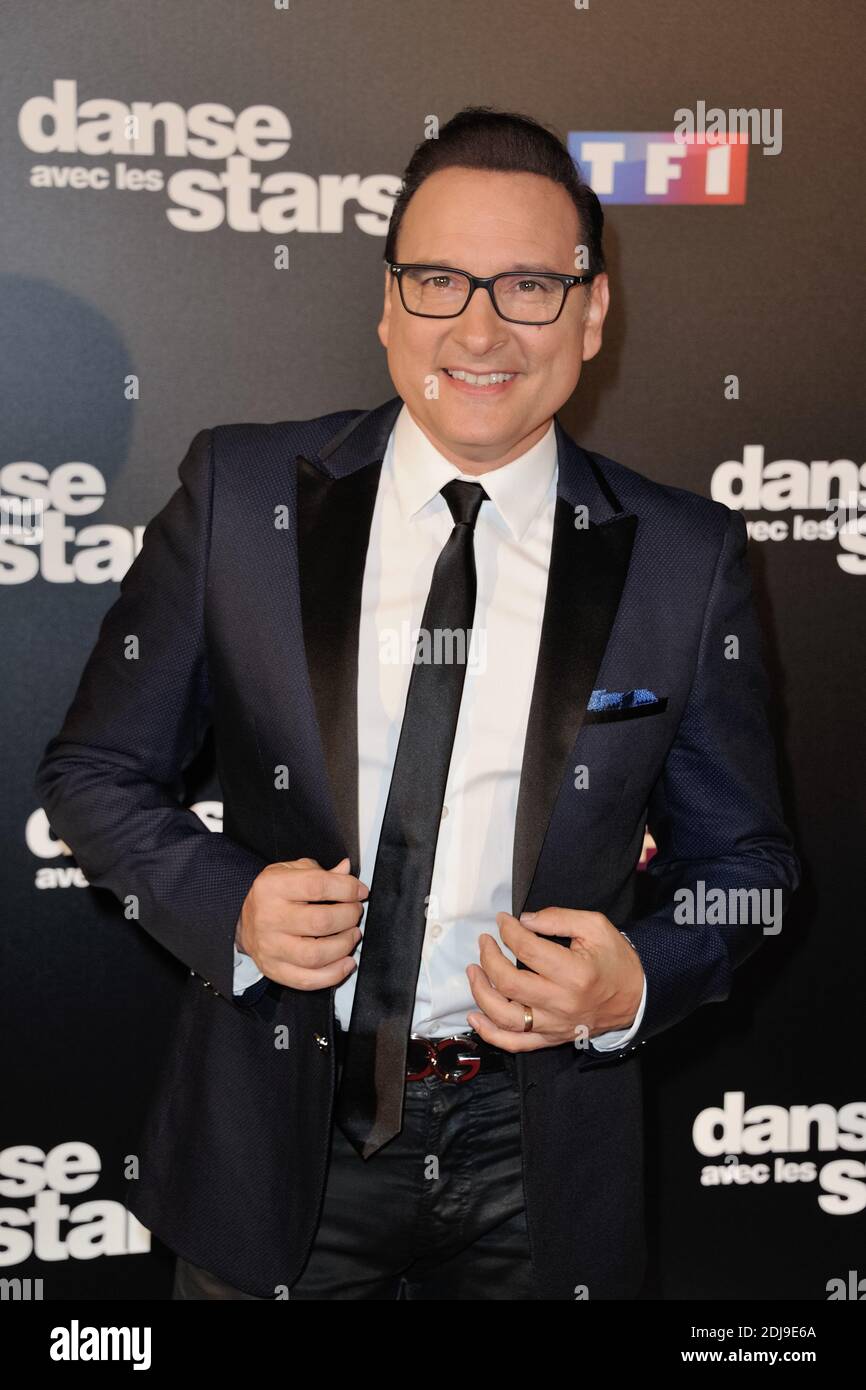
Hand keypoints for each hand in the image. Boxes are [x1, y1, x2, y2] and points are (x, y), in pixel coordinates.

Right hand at [236, 856, 367, 990]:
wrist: (241, 919)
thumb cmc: (272, 895)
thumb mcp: (291, 872)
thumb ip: (321, 872)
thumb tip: (346, 869)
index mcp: (273, 887)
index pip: (317, 886)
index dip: (347, 888)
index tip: (360, 891)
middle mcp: (269, 917)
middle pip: (320, 922)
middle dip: (349, 917)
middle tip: (355, 912)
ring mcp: (271, 947)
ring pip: (316, 955)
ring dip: (344, 945)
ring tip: (352, 935)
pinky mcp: (274, 969)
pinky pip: (307, 980)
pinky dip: (333, 974)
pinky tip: (346, 962)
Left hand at [465, 908, 644, 1050]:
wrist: (636, 997)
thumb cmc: (615, 960)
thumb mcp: (595, 926)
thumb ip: (558, 918)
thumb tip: (524, 921)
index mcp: (575, 972)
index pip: (528, 950)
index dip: (508, 931)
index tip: (502, 921)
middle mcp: (563, 1002)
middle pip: (510, 984)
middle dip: (489, 958)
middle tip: (484, 942)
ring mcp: (555, 1024)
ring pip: (506, 1017)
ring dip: (481, 993)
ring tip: (474, 971)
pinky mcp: (551, 1038)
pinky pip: (515, 1043)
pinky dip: (490, 1033)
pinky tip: (475, 1015)